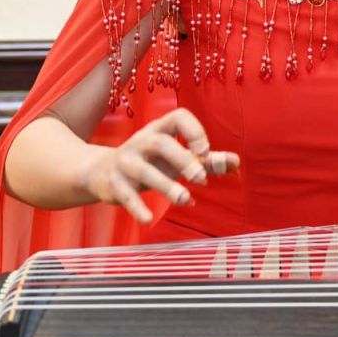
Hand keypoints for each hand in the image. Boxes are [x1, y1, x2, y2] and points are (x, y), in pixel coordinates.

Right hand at [76, 107, 239, 225]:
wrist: (101, 173)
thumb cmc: (151, 162)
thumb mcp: (177, 157)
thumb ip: (206, 159)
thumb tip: (236, 162)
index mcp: (160, 129)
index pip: (179, 117)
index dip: (195, 131)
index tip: (204, 151)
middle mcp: (141, 142)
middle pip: (161, 142)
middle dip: (183, 159)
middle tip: (201, 179)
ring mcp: (126, 162)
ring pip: (144, 171)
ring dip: (166, 186)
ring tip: (185, 200)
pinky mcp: (114, 185)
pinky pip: (126, 195)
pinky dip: (137, 208)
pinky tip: (149, 219)